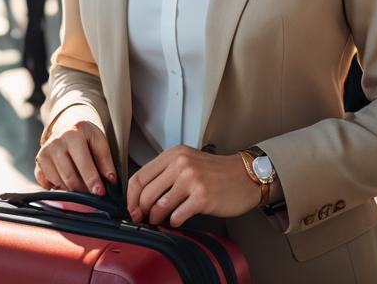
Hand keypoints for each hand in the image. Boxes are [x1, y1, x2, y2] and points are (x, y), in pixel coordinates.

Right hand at [35, 107, 116, 195]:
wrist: (67, 128)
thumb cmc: (85, 137)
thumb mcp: (98, 141)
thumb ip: (105, 160)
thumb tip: (110, 180)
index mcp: (73, 134)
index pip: (84, 163)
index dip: (93, 180)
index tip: (100, 193)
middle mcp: (55, 143)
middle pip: (70, 177)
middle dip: (83, 190)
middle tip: (93, 197)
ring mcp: (44, 153)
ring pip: (59, 183)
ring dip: (72, 191)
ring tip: (82, 188)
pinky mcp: (38, 164)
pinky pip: (47, 185)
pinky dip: (58, 188)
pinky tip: (67, 183)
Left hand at [126, 145, 259, 227]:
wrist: (245, 176)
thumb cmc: (215, 172)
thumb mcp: (188, 162)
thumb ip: (166, 173)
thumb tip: (141, 197)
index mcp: (173, 154)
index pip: (139, 177)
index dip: (130, 197)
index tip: (131, 209)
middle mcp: (181, 164)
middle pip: (146, 194)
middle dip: (140, 212)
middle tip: (142, 220)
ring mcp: (192, 180)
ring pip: (159, 206)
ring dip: (156, 219)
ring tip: (159, 221)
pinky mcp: (202, 197)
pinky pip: (177, 216)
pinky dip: (173, 222)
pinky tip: (178, 220)